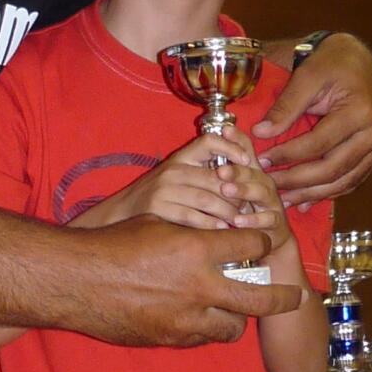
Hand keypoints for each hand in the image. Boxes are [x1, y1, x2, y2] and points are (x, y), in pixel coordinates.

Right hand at [74, 215, 303, 347]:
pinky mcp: (170, 339)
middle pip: (260, 298)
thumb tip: (217, 234)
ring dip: (239, 318)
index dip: (262, 242)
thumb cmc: (113, 244)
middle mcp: (198, 287)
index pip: (252, 245)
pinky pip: (202, 339)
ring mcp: (185, 319)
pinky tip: (200, 319)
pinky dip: (207, 329)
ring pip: (233, 327)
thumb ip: (192, 232)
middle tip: (295, 297)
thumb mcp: (158, 223)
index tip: (264, 243)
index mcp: (197, 249)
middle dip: (283, 298)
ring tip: (236, 310)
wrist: (77, 282)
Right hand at [82, 126, 281, 236]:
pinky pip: (192, 216)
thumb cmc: (157, 197)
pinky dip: (210, 225)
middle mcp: (173, 169)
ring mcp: (164, 188)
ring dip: (227, 212)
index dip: (232, 147)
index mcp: (181, 157)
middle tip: (251, 205)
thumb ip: (203, 172)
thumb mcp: (178, 176)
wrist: (120, 214)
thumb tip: (241, 172)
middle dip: (236, 192)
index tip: (247, 161)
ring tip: (239, 221)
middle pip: (215, 177)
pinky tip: (221, 231)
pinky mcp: (158, 208)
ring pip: (207, 198)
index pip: (209, 140)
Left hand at [252, 34, 371, 206]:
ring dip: (313, 194)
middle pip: (332, 168)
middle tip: (271, 187)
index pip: (318, 144)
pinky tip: (307, 199)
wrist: (358, 59)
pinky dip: (329, 192)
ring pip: (343, 181)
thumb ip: (285, 107)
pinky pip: (352, 180)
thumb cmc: (331, 63)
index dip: (288, 156)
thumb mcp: (307, 77)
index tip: (263, 162)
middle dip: (298, 181)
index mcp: (361, 112)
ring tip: (285, 200)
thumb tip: (261, 133)